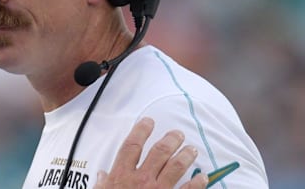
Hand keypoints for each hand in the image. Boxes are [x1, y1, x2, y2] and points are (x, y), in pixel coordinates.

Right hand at [93, 118, 207, 188]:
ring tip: (192, 149)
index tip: (148, 122)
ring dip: (187, 155)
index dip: (141, 130)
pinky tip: (203, 176)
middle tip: (178, 134)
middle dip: (171, 139)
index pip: (132, 146)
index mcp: (121, 175)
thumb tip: (101, 175)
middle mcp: (141, 179)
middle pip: (159, 152)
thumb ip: (101, 184)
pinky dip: (198, 182)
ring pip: (177, 167)